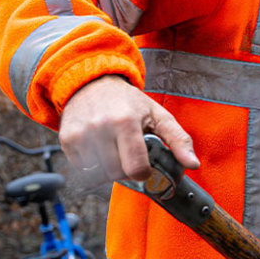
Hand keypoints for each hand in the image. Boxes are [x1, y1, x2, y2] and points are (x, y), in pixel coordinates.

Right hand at [58, 75, 197, 186]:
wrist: (91, 84)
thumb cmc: (128, 102)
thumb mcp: (158, 115)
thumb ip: (179, 140)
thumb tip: (193, 165)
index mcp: (126, 122)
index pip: (136, 168)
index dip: (144, 173)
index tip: (145, 167)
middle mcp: (100, 128)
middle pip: (117, 173)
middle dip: (126, 170)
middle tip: (129, 155)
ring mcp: (81, 134)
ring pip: (99, 174)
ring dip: (109, 169)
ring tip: (114, 150)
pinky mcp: (66, 140)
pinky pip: (82, 169)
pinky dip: (93, 166)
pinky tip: (100, 149)